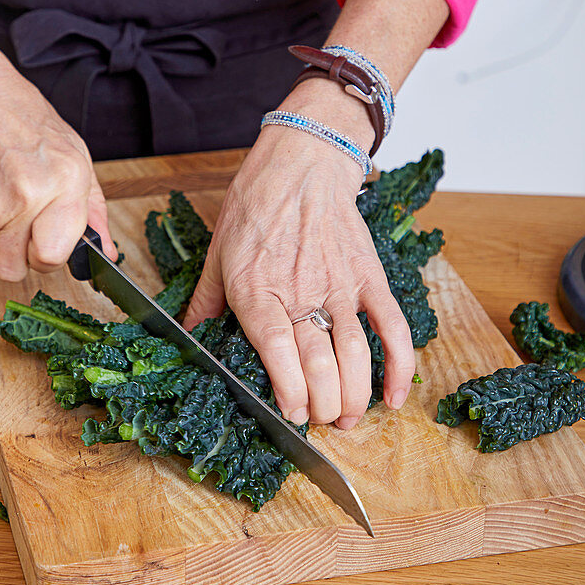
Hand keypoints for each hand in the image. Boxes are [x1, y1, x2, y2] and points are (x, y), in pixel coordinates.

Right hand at [0, 46, 115, 280]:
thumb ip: (92, 209)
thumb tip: (108, 251)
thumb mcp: (74, 153)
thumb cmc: (23, 118)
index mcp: (66, 180)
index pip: (55, 256)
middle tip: (23, 219)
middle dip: (20, 252)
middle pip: (16, 267)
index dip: (51, 254)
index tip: (49, 241)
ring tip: (2, 191)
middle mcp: (29, 194)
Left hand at [183, 80, 414, 428]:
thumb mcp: (218, 252)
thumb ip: (205, 302)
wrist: (301, 163)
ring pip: (356, 351)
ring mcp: (340, 284)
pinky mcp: (368, 276)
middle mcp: (300, 290)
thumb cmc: (256, 205)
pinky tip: (393, 395)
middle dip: (324, 404)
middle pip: (320, 360)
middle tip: (320, 422)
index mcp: (257, 287)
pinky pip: (392, 325)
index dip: (289, 389)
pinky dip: (398, 364)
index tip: (293, 415)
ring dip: (356, 395)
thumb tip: (185, 337)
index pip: (278, 348)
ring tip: (348, 420)